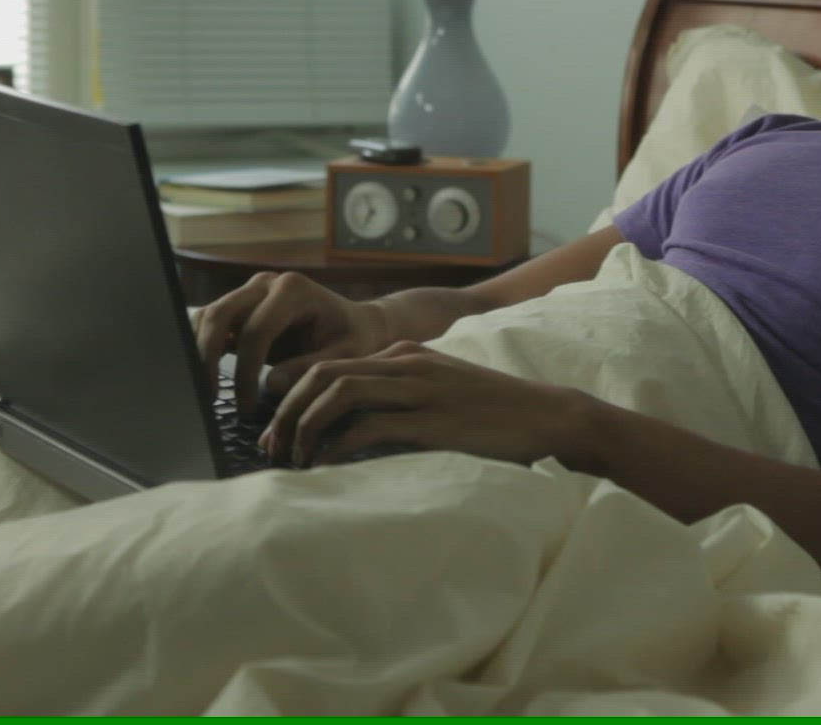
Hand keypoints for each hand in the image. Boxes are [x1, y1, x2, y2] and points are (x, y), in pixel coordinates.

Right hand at [192, 272, 393, 409]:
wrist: (357, 325)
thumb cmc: (355, 340)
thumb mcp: (344, 357)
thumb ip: (309, 369)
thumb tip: (269, 384)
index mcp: (293, 290)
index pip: (256, 330)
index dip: (245, 370)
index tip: (247, 405)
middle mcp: (267, 284)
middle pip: (220, 314)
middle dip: (208, 357)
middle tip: (210, 398)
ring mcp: (250, 293)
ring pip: (208, 316)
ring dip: (199, 352)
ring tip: (205, 391)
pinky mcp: (242, 308)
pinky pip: (211, 323)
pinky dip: (202, 348)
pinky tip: (206, 378)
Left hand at [258, 341, 594, 468]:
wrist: (551, 416)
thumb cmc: (496, 415)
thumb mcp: (442, 393)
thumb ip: (402, 400)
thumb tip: (353, 433)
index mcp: (405, 354)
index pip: (330, 364)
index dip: (292, 395)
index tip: (276, 429)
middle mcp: (406, 363)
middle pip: (322, 373)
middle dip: (286, 409)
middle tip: (270, 446)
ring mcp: (420, 389)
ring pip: (338, 393)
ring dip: (304, 426)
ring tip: (292, 458)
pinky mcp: (433, 420)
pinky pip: (369, 427)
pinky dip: (337, 446)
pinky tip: (325, 466)